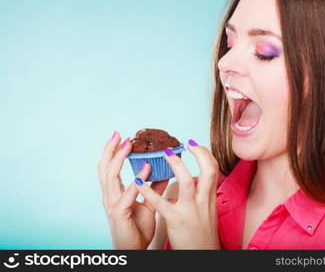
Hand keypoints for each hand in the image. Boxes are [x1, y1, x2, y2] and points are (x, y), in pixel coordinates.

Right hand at [97, 131, 168, 248]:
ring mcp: (112, 205)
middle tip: (118, 133)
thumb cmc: (137, 229)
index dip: (112, 152)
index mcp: (115, 193)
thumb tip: (162, 171)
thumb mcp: (148, 203)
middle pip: (103, 168)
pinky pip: (126, 194)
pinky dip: (136, 180)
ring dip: (118, 159)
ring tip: (127, 145)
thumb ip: (153, 187)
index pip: (109, 168)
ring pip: (109, 177)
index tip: (120, 137)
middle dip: (109, 149)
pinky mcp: (119, 214)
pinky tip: (145, 169)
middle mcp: (110, 197)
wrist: (134, 249)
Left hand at [136, 140, 220, 248]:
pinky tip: (138, 182)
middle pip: (208, 171)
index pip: (213, 170)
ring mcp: (189, 210)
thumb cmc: (202, 236)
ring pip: (186, 182)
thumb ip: (201, 196)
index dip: (206, 155)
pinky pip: (161, 203)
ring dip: (175, 165)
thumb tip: (192, 182)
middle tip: (184, 144)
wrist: (202, 255)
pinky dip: (148, 191)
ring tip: (165, 154)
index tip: (195, 145)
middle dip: (199, 154)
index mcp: (209, 199)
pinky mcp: (176, 220)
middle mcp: (203, 202)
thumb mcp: (206, 212)